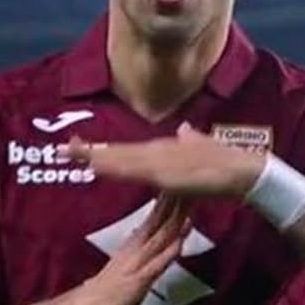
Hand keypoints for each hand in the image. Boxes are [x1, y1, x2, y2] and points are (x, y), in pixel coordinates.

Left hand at [67, 122, 264, 197]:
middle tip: (62, 149)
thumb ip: (190, 140)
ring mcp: (161, 161)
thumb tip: (183, 130)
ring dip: (97, 157)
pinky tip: (100, 167)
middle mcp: (157, 151)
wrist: (243, 169)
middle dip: (89, 151)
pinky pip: (136, 172)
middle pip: (117, 152)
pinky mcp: (167, 174)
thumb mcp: (202, 148)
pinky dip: (117, 168)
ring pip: (122, 160)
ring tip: (72, 153)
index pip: (126, 150)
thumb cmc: (225, 161)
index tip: (80, 147)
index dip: (103, 149)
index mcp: (162, 149)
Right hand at [69, 193, 191, 304]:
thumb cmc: (101, 296)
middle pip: (159, 222)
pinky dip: (169, 252)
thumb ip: (134, 257)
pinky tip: (180, 241)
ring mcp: (136, 265)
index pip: (155, 219)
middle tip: (189, 181)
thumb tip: (143, 243)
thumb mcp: (121, 271)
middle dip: (175, 203)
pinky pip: (156, 265)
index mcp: (133, 246)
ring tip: (189, 200)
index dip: (169, 202)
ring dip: (176, 221)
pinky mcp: (137, 282)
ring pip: (160, 238)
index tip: (182, 183)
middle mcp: (135, 250)